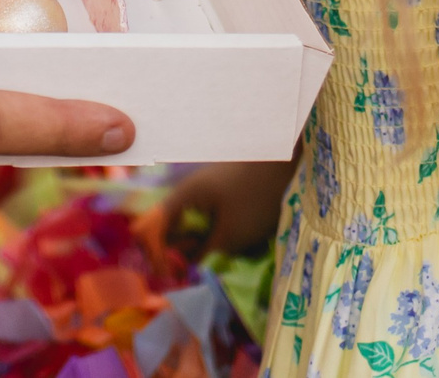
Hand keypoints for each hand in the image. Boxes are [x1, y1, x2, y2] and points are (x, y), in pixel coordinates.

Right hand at [152, 158, 294, 259]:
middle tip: (196, 269)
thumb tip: (188, 273)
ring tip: (217, 259)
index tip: (175, 275)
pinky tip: (230, 247)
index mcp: (183, 197)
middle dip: (177, 253)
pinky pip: (206, 222)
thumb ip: (205, 256)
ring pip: (189, 228)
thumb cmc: (257, 197)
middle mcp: (188, 194)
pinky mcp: (221, 197)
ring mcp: (205, 194)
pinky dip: (212, 238)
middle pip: (168, 229)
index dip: (157, 254)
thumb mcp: (231, 235)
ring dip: (197, 247)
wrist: (287, 162)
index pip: (151, 228)